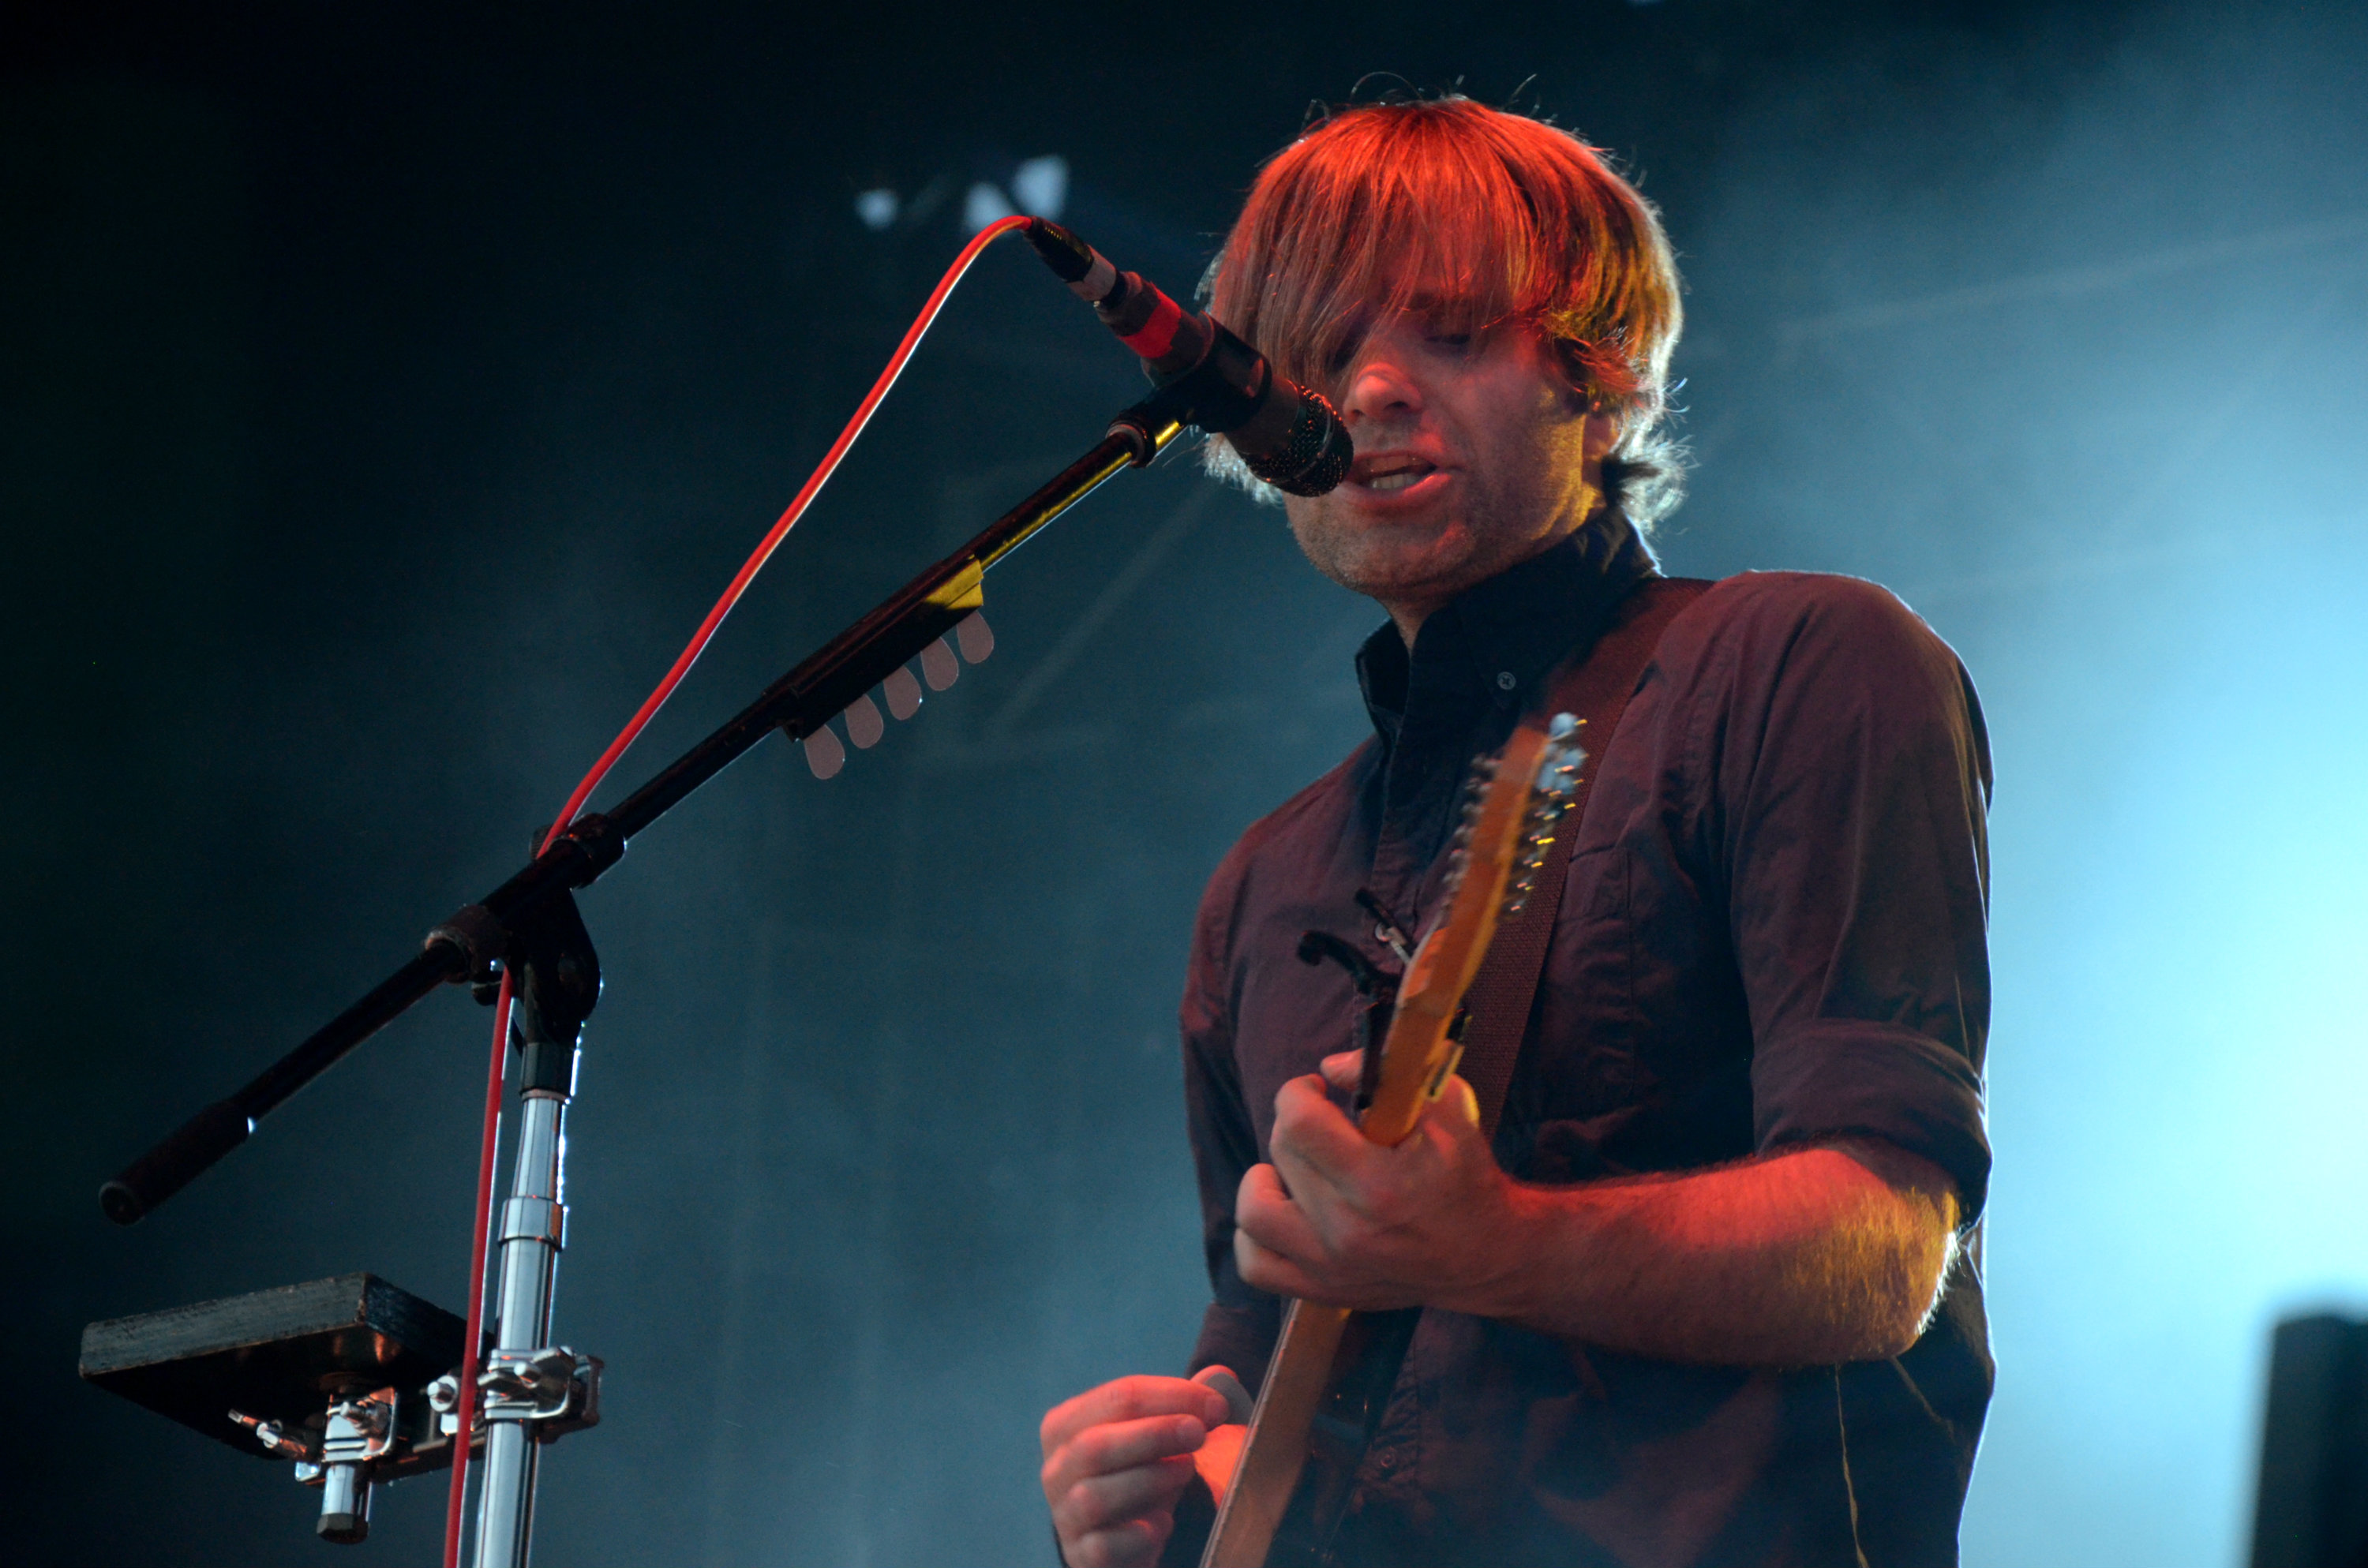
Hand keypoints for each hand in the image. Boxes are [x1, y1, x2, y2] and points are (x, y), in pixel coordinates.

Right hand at [1040, 1369, 1237, 1567]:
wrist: (1121, 1534)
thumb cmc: (1143, 1470)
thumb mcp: (1154, 1432)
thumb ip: (1184, 1403)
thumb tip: (1221, 1379)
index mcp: (1066, 1425)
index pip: (1118, 1398)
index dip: (1172, 1396)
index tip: (1218, 1405)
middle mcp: (1056, 1470)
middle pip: (1096, 1446)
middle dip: (1156, 1434)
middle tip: (1200, 1433)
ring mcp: (1064, 1517)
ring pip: (1094, 1498)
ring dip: (1149, 1480)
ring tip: (1187, 1471)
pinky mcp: (1081, 1557)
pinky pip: (1104, 1547)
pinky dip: (1139, 1534)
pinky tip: (1164, 1524)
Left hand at [1232, 1051, 1524, 1313]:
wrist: (1487, 1256)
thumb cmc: (1467, 1178)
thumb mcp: (1451, 1111)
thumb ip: (1395, 1076)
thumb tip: (1331, 1067)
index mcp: (1378, 1186)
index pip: (1298, 1122)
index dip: (1298, 1093)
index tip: (1316, 1090)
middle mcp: (1346, 1232)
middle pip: (1282, 1154)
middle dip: (1297, 1125)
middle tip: (1323, 1125)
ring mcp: (1330, 1268)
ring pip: (1255, 1211)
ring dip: (1266, 1178)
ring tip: (1296, 1167)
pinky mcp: (1322, 1291)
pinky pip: (1255, 1265)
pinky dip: (1254, 1234)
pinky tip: (1284, 1209)